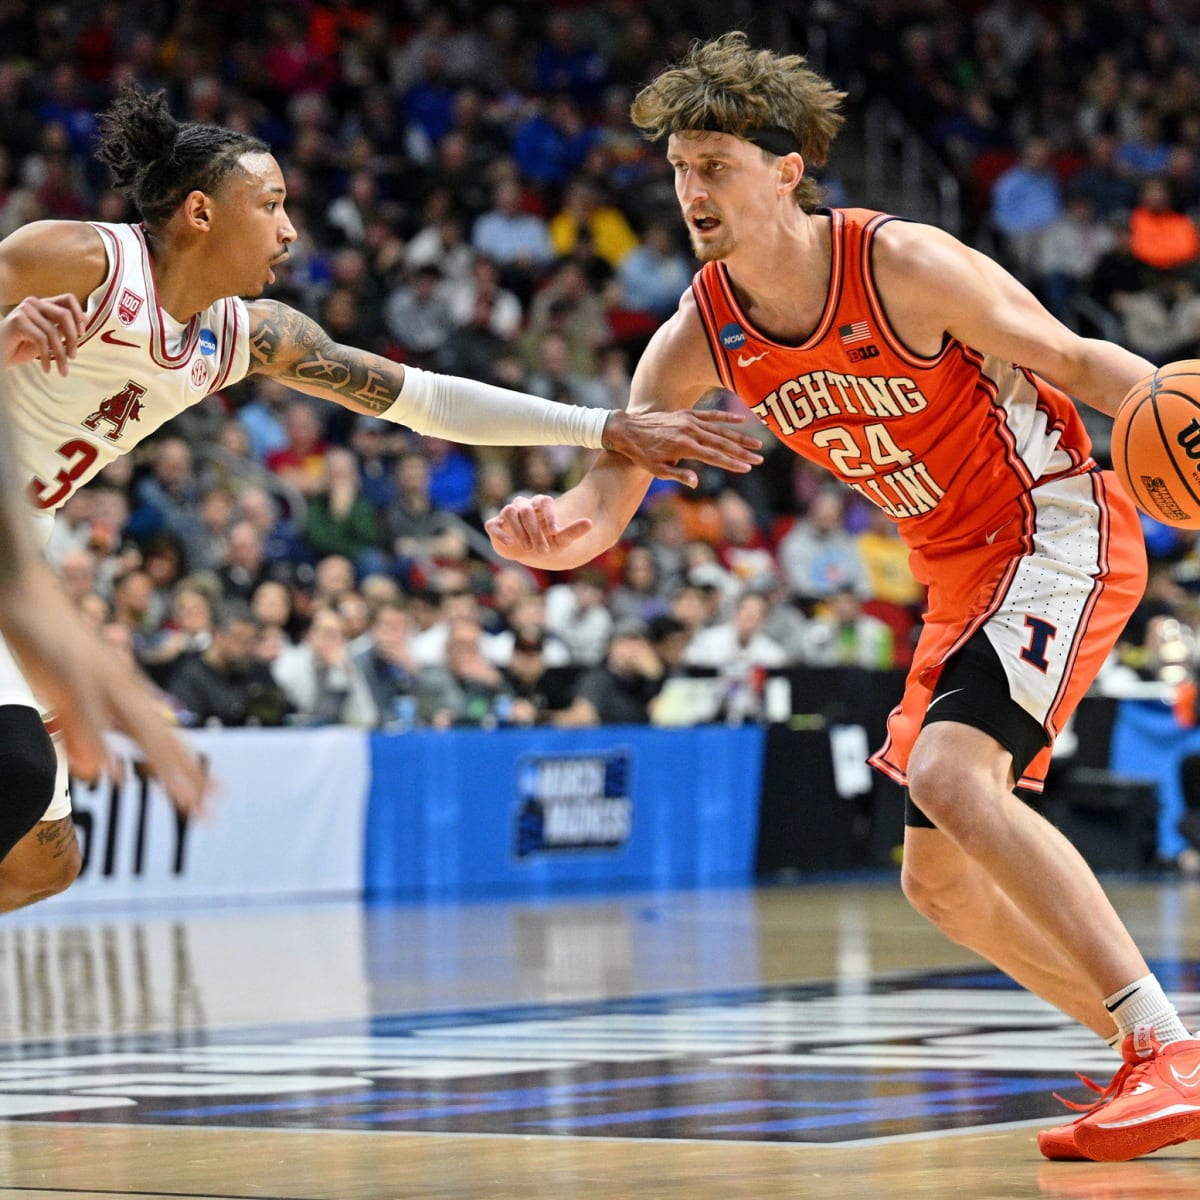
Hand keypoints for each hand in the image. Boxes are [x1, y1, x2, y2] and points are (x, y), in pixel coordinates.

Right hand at [0, 294, 85, 375]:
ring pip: (54, 332)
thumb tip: (86, 319)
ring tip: (63, 371)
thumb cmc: (21, 346)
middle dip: (73, 339)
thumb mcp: (48, 338)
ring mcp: (24, 310)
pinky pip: (41, 340)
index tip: (82, 334)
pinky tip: (47, 369)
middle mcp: (34, 303)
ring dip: (61, 355)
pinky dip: (47, 358)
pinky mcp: (18, 321)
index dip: (79, 315)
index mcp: (43, 304)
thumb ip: (63, 328)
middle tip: (73, 357)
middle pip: (65, 315)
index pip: (68, 299)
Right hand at [0, 564, 208, 815]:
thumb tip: (103, 766)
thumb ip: (91, 729)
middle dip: (186, 775)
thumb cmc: (52, 645)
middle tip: (209, 811)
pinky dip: (101, 744)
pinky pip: (88, 715)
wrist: (27, 593)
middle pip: (162, 738)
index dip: (189, 766)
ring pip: (139, 729)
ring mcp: (101, 681)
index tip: (213, 797)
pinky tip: (111, 773)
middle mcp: (123, 688)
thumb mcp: (75, 694)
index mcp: (124, 694)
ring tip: (182, 799)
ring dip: (162, 765)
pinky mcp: (71, 674)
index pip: (165, 736)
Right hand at [486, 494, 592, 558]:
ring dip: (520, 531)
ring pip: (509, 512)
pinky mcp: (494, 526)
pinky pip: (493, 525)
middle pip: (526, 510)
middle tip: (544, 550)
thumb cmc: (547, 543)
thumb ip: (573, 531)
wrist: (528, 553)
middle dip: (535, 531)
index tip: (556, 532)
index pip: (544, 501)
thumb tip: (589, 523)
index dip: (550, 515)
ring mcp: (507, 514)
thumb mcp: (561, 539)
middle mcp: (522, 506)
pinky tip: (512, 544)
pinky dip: (501, 534)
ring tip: (529, 548)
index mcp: (539, 504)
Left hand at [602, 409, 761, 486]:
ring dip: (740, 437)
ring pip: (720, 429)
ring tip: (757, 444)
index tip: (747, 468)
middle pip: (722, 443)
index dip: (732, 464)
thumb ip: (678, 475)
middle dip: (742, 453)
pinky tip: (741, 419)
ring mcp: (689, 421)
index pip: (715, 457)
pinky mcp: (686, 414)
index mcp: (684, 447)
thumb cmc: (641, 454)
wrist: (627, 429)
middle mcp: (690, 432)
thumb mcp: (657, 470)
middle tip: (759, 459)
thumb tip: (696, 483)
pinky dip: (726, 417)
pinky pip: (710, 415)